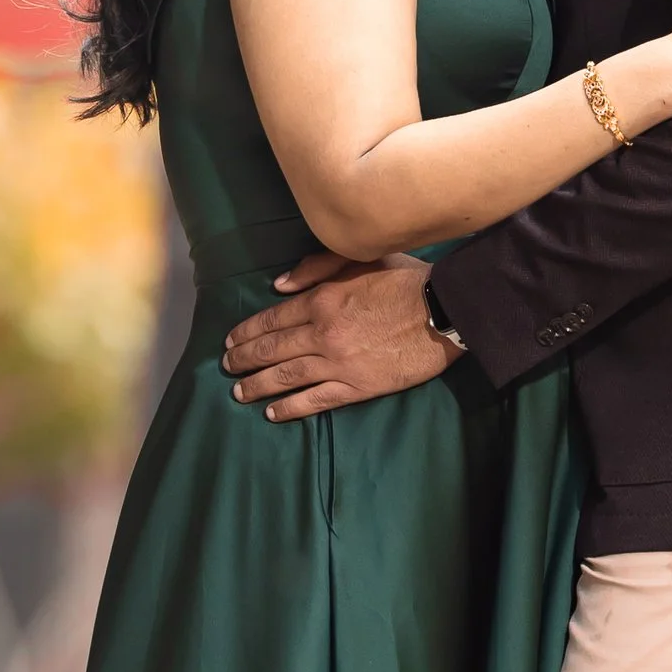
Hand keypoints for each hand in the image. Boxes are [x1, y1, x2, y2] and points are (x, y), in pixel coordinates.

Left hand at [222, 252, 461, 420]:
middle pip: (271, 350)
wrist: (445, 312)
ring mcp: (338, 364)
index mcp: (322, 300)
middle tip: (226, 367)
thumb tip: (278, 286)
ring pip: (286, 377)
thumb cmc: (406, 280)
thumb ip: (316, 267)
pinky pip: (315, 401)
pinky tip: (273, 412)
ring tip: (239, 392)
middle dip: (243, 359)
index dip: (246, 331)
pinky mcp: (357, 387)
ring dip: (257, 385)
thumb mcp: (361, 258)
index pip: (272, 319)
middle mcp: (322, 334)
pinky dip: (290, 408)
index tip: (230, 341)